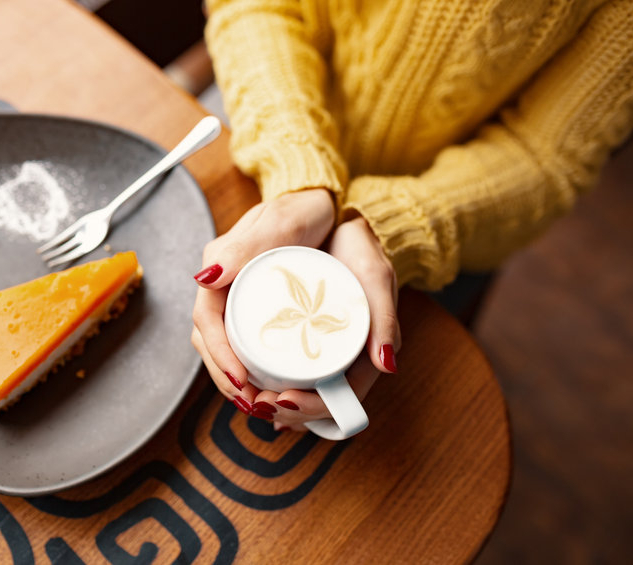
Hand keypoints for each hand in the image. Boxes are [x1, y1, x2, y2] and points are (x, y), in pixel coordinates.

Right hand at [190, 188, 334, 416]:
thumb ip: (242, 247)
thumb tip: (205, 278)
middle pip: (210, 342)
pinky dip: (250, 370)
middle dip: (226, 378)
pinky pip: (243, 343)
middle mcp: (223, 286)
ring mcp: (238, 298)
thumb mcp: (277, 222)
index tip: (240, 379)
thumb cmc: (301, 208)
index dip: (218, 354)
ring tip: (259, 405)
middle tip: (252, 404)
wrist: (321, 202)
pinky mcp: (255, 308)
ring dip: (235, 381)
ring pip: (224, 347)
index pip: (205, 321)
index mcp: (220, 268)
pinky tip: (266, 388)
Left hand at [265, 216, 400, 431]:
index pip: (340, 398)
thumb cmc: (363, 248)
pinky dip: (262, 378)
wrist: (340, 218)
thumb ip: (384, 317)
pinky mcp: (296, 329)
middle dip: (283, 410)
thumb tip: (388, 366)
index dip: (311, 408)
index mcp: (363, 350)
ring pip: (293, 387)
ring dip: (267, 399)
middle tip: (255, 402)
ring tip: (244, 394)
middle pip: (312, 401)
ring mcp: (316, 342)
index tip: (283, 400)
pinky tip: (246, 384)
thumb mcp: (376, 275)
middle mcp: (338, 352)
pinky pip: (278, 365)